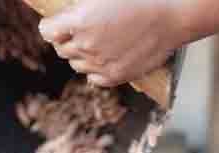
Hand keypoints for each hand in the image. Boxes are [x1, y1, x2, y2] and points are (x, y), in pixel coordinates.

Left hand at [38, 0, 187, 86]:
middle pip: (62, 50)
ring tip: (97, 44)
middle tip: (82, 32)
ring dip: (82, 56)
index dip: (53, 26)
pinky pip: (94, 79)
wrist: (172, 17)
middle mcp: (86, 45)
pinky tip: (106, 58)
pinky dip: (95, 70)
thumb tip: (71, 12)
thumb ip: (80, 6)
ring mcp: (101, 64)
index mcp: (79, 21)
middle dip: (67, 40)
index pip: (47, 31)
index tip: (61, 23)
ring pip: (77, 65)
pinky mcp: (116, 76)